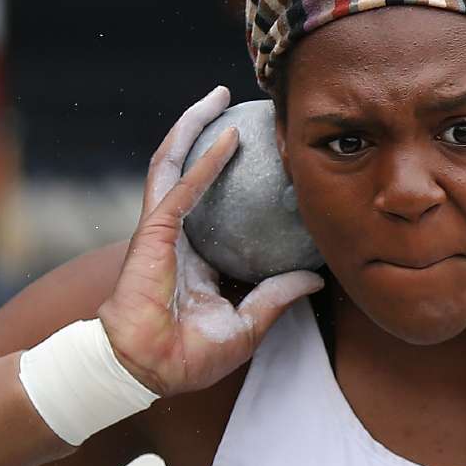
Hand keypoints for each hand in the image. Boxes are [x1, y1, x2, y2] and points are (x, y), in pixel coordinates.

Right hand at [97, 87, 323, 396]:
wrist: (150, 370)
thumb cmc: (189, 357)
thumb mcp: (248, 325)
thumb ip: (277, 296)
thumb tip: (316, 277)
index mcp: (193, 257)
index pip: (213, 206)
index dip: (228, 176)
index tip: (261, 155)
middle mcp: (176, 234)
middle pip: (189, 169)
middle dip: (206, 131)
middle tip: (236, 106)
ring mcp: (162, 228)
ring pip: (175, 160)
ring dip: (195, 124)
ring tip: (219, 95)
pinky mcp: (155, 230)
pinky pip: (182, 184)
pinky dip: (205, 158)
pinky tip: (228, 134)